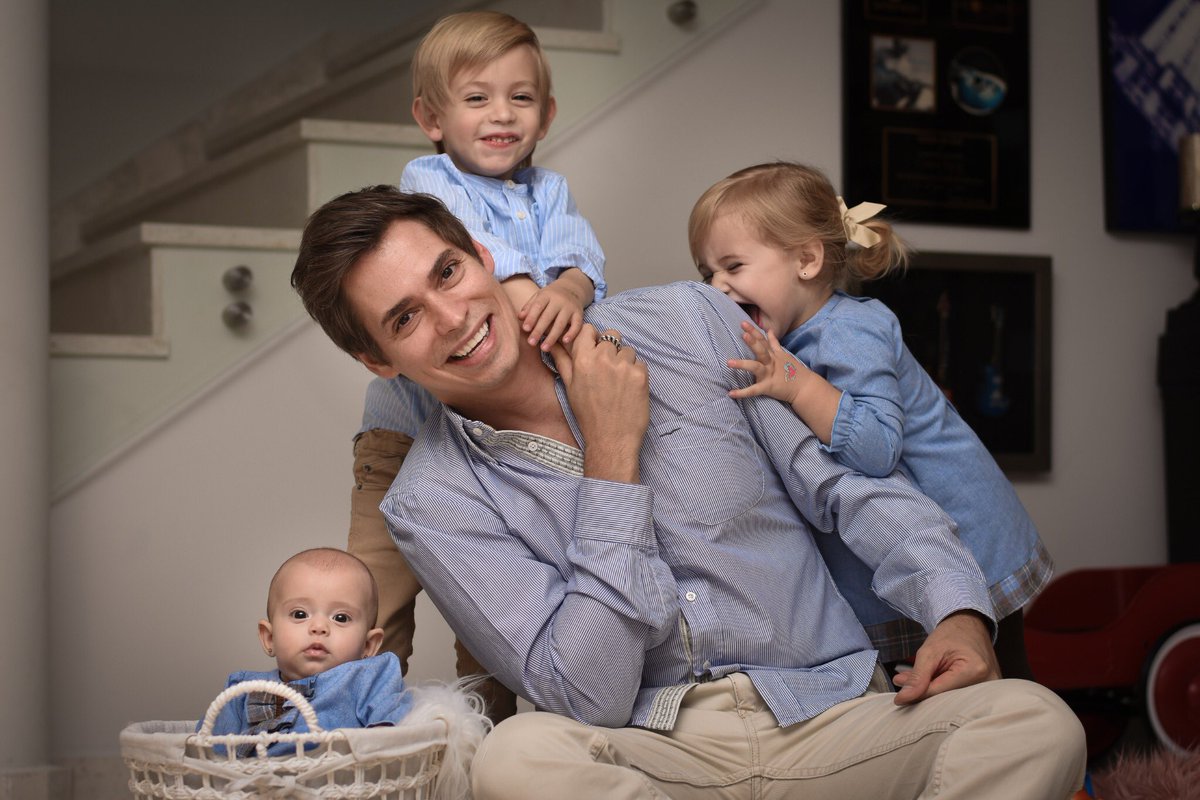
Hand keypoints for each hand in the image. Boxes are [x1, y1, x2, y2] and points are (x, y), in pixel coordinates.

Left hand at [519, 268, 593, 350]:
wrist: (572, 288)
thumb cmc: (550, 296)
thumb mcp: (539, 297)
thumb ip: (529, 307)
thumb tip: (519, 318)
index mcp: (547, 295)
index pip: (538, 306)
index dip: (531, 318)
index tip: (525, 329)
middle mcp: (559, 300)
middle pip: (548, 317)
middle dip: (539, 330)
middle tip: (531, 343)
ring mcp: (570, 307)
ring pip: (561, 323)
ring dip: (552, 337)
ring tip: (544, 348)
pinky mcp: (579, 314)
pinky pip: (577, 325)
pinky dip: (572, 333)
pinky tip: (564, 342)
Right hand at [550, 324, 647, 482]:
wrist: (611, 438)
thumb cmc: (588, 414)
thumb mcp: (570, 386)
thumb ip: (562, 360)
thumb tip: (550, 343)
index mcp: (582, 359)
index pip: (588, 329)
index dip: (593, 337)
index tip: (595, 349)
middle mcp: (603, 358)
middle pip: (612, 335)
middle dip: (611, 348)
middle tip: (608, 369)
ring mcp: (623, 365)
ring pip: (628, 349)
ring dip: (625, 361)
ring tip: (618, 383)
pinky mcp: (640, 374)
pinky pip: (640, 363)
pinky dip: (636, 373)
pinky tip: (628, 389)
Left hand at [727, 321, 806, 403]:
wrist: (804, 387)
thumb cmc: (793, 371)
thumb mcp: (784, 354)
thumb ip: (774, 343)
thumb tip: (769, 330)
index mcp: (774, 355)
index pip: (763, 340)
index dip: (753, 331)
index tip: (743, 323)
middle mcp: (771, 362)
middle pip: (761, 350)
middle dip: (752, 342)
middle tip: (743, 334)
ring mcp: (769, 374)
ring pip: (755, 367)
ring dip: (742, 364)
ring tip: (729, 362)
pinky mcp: (768, 387)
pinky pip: (753, 390)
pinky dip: (742, 393)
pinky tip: (731, 393)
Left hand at [892, 611, 1000, 704]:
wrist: (970, 627)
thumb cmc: (951, 635)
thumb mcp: (929, 651)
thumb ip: (917, 676)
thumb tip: (903, 699)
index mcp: (975, 671)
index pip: (940, 693)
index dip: (917, 696)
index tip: (898, 699)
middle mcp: (988, 683)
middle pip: (948, 700)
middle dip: (924, 694)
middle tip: (904, 683)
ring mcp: (991, 690)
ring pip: (953, 701)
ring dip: (932, 693)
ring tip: (917, 678)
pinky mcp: (989, 693)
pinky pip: (961, 698)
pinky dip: (943, 692)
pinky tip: (932, 681)